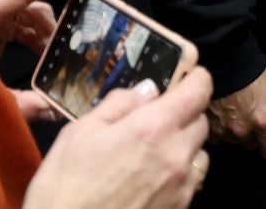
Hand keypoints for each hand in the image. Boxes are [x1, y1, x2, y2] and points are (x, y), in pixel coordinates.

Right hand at [24, 69, 213, 208]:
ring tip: (152, 153)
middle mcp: (176, 156)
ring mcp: (181, 188)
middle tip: (157, 118)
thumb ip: (118, 105)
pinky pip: (192, 183)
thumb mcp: (79, 134)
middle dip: (184, 114)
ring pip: (199, 154)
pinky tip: (151, 180)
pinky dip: (180, 175)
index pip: (199, 90)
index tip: (186, 76)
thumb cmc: (65, 188)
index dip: (195, 78)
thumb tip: (146, 90)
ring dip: (184, 146)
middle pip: (200, 122)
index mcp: (153, 129)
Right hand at [208, 65, 265, 158]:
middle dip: (253, 135)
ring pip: (233, 141)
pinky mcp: (207, 126)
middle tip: (250, 115)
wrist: (221, 59)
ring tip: (233, 111)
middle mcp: (243, 131)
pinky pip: (216, 137)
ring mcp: (223, 130)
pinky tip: (220, 113)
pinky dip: (220, 129)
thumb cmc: (252, 71)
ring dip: (235, 132)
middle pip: (251, 145)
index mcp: (263, 121)